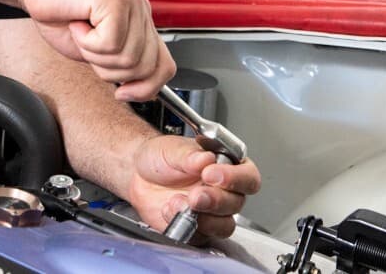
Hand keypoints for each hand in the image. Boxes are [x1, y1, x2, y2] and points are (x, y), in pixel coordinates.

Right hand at [17, 0, 174, 100]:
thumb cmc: (60, 13)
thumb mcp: (95, 51)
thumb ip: (120, 65)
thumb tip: (140, 89)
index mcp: (140, 23)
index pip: (164, 66)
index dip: (146, 88)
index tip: (123, 93)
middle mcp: (140, 11)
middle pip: (146, 67)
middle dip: (112, 72)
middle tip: (90, 50)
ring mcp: (131, 4)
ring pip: (128, 58)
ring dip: (95, 54)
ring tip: (82, 33)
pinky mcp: (115, 0)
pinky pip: (110, 43)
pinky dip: (87, 42)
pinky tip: (79, 24)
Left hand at [126, 134, 261, 239]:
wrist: (138, 175)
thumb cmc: (160, 157)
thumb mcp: (172, 149)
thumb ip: (189, 155)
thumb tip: (205, 158)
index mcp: (226, 166)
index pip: (247, 176)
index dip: (234, 178)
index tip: (210, 174)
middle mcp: (224, 191)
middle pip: (236, 203)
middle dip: (215, 200)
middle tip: (195, 195)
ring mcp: (211, 212)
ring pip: (224, 225)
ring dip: (203, 218)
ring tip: (177, 203)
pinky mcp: (197, 229)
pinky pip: (201, 237)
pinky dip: (186, 227)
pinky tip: (169, 211)